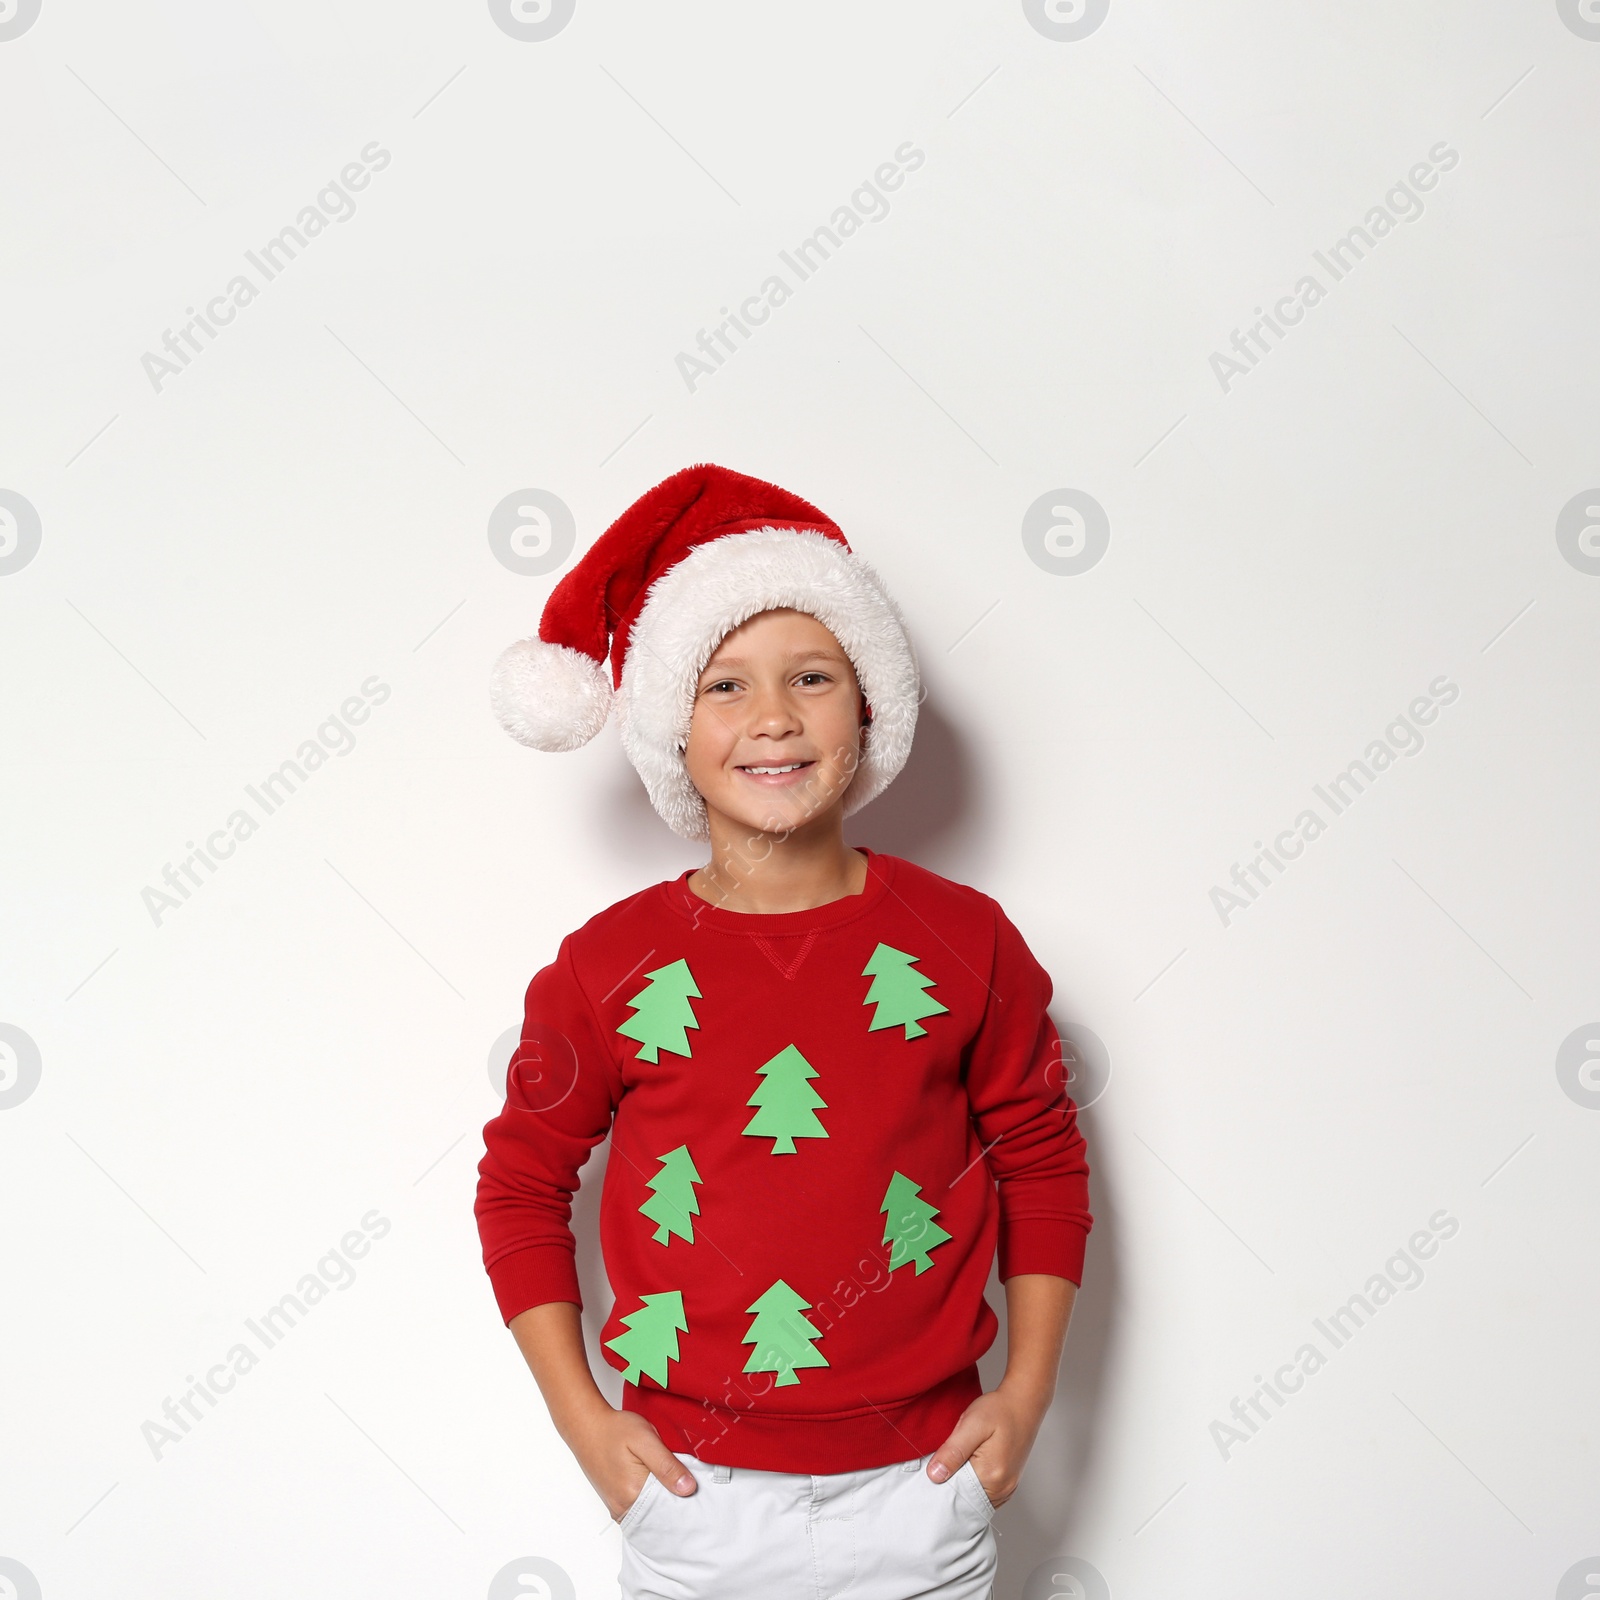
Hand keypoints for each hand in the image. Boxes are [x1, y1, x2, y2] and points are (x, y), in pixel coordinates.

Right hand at [568, 1403, 697, 1522]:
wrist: (587, 1425)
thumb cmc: (614, 1429)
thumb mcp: (646, 1439)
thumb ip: (666, 1465)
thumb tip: (688, 1488)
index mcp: (634, 1493)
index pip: (670, 1510)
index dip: (687, 1500)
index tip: (699, 1489)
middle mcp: (624, 1506)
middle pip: (660, 1515)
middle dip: (676, 1502)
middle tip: (688, 1482)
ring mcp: (618, 1507)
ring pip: (651, 1513)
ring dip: (664, 1501)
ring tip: (674, 1481)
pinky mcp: (615, 1502)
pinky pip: (640, 1510)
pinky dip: (652, 1501)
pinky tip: (659, 1485)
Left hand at [925, 1383, 1049, 1508]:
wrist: (1022, 1402)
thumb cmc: (999, 1410)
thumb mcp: (971, 1424)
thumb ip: (953, 1451)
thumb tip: (934, 1475)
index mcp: (992, 1476)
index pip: (957, 1494)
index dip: (941, 1483)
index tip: (933, 1468)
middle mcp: (1002, 1488)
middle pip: (966, 1499)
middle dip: (952, 1484)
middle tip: (944, 1461)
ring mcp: (1007, 1487)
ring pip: (975, 1497)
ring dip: (963, 1483)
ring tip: (958, 1460)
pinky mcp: (1008, 1483)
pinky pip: (985, 1493)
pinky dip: (973, 1483)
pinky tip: (968, 1465)